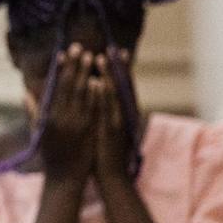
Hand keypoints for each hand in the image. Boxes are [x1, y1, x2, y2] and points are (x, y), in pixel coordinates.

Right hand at [39, 43, 99, 181]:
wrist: (65, 177)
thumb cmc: (50, 155)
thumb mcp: (38, 133)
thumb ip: (33, 112)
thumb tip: (26, 94)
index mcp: (49, 116)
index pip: (55, 87)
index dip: (60, 69)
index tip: (63, 53)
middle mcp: (62, 117)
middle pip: (70, 86)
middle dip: (75, 66)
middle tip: (80, 47)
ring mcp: (77, 123)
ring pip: (83, 94)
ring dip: (88, 74)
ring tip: (93, 56)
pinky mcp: (90, 129)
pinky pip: (94, 108)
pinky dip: (96, 94)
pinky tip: (100, 80)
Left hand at [92, 49, 135, 185]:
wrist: (112, 175)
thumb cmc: (107, 152)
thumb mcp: (108, 128)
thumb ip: (108, 111)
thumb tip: (101, 95)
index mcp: (123, 112)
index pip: (122, 86)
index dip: (119, 69)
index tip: (116, 52)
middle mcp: (125, 114)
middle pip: (122, 85)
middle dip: (117, 66)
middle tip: (113, 47)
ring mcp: (119, 121)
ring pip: (115, 93)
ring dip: (108, 75)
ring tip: (102, 57)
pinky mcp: (112, 129)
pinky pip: (107, 108)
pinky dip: (103, 94)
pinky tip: (97, 82)